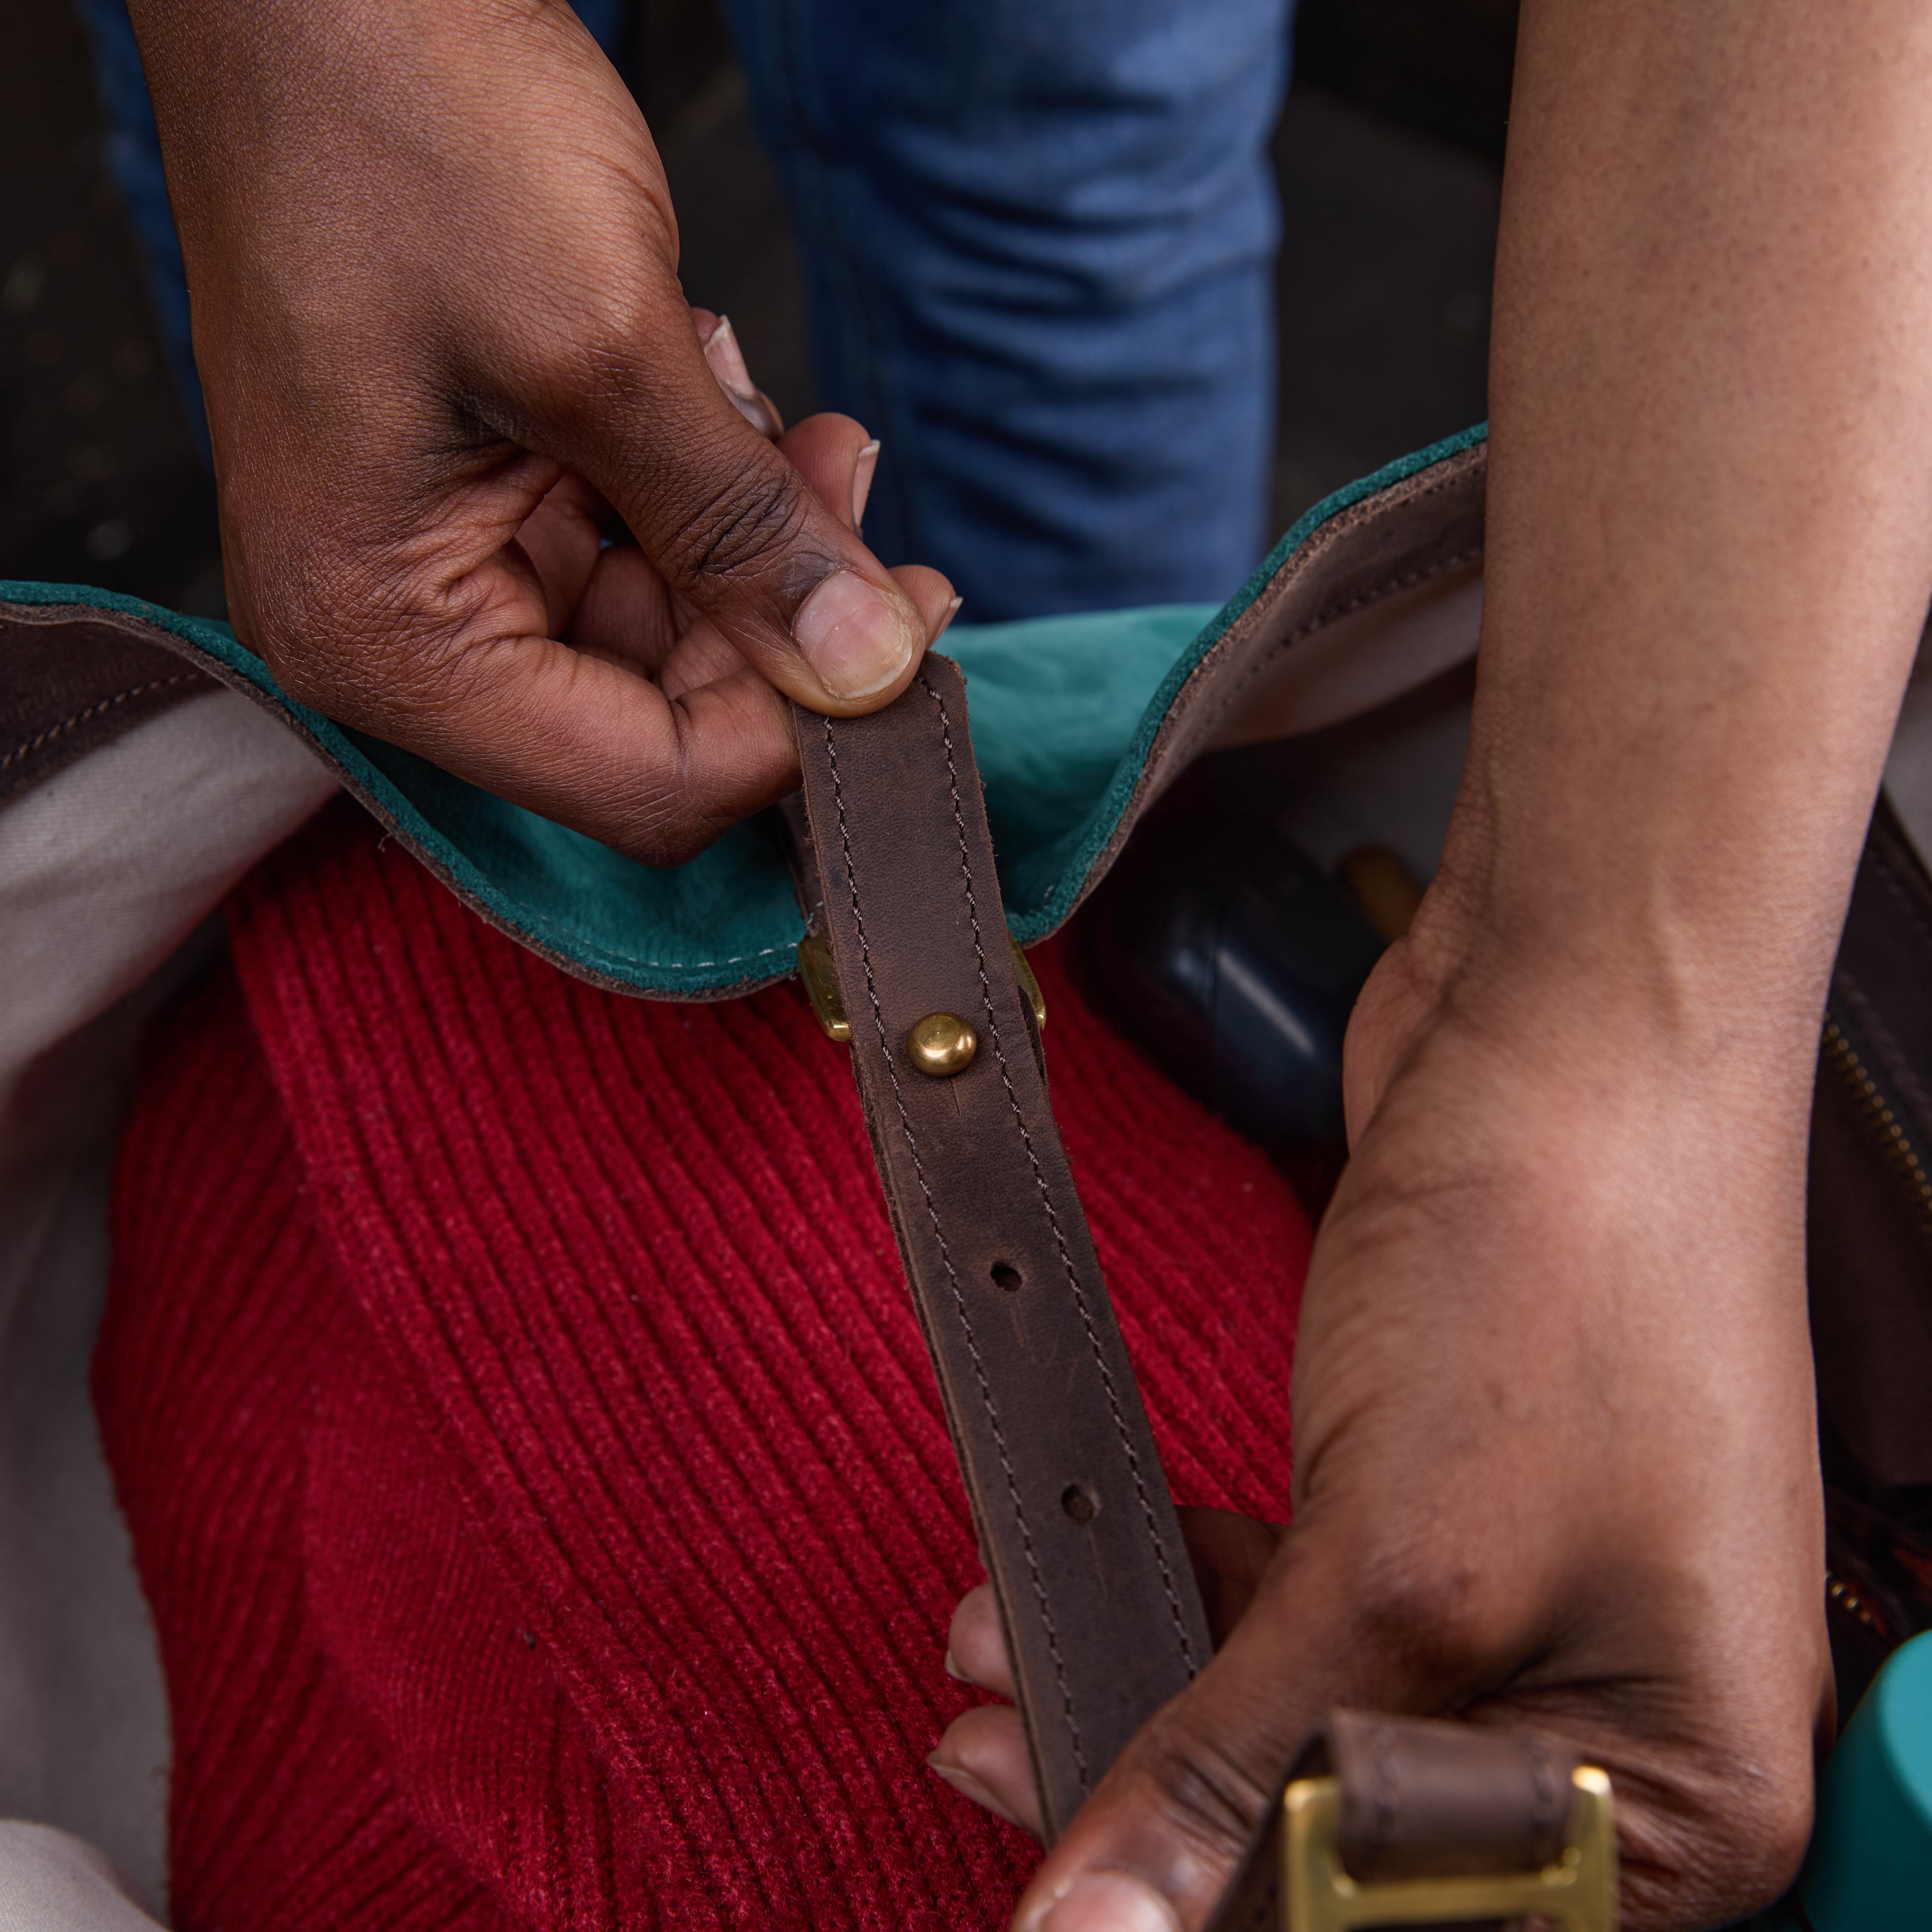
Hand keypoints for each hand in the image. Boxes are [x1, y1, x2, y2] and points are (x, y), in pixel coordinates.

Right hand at [126, 0, 947, 861]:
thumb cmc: (397, 123)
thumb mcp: (601, 344)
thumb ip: (742, 535)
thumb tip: (868, 672)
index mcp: (378, 638)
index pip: (640, 785)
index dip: (791, 736)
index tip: (904, 638)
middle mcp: (395, 634)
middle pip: (659, 727)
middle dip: (779, 625)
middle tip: (857, 498)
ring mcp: (438, 568)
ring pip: (666, 642)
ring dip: (752, 545)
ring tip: (787, 423)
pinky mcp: (481, 505)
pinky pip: (635, 556)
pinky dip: (702, 492)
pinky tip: (709, 387)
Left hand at [931, 924, 1833, 1931]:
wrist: (1559, 1041)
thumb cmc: (1559, 1276)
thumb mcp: (1396, 1576)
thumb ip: (1242, 1768)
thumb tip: (1108, 1926)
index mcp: (1684, 1787)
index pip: (1421, 1926)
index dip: (1237, 1917)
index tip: (1087, 1901)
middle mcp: (1621, 1709)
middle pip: (1358, 1830)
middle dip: (1171, 1799)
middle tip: (1000, 1764)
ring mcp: (1534, 1597)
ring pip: (1314, 1709)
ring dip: (1152, 1682)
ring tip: (1000, 1659)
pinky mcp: (1451, 1503)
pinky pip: (1311, 1604)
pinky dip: (1201, 1598)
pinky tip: (1100, 1572)